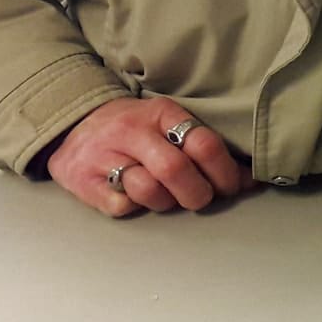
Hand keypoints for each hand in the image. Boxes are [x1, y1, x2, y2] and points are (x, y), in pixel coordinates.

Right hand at [45, 96, 248, 217]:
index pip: (204, 143)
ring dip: (164, 203)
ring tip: (163, 196)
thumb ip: (207, 150)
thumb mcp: (170, 127)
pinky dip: (132, 208)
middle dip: (197, 194)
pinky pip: (120, 206)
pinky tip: (132, 196)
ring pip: (147, 190)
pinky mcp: (83, 180)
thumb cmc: (136, 131)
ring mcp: (104, 154)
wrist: (72, 123)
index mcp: (162, 114)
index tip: (230, 187)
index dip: (224, 173)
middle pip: (176, 170)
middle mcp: (133, 130)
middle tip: (199, 199)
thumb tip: (249, 180)